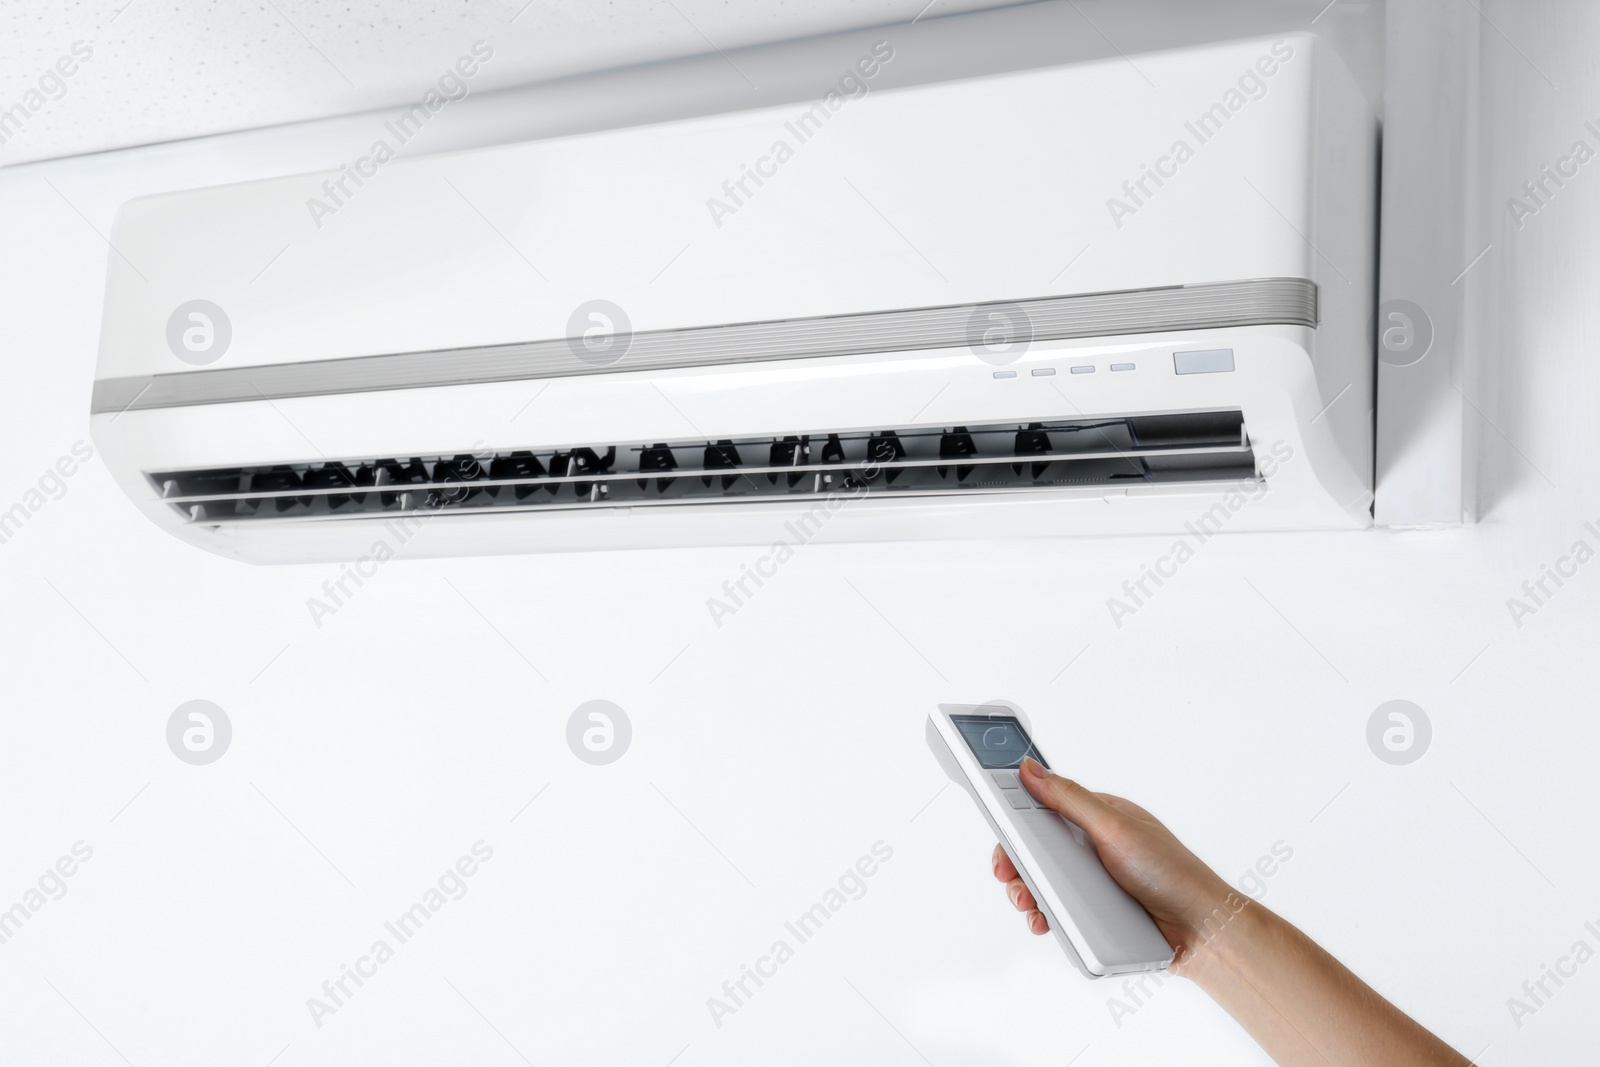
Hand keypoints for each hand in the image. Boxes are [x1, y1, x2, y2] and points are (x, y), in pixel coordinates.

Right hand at [990, 757, 1233, 964]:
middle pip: (1035, 850)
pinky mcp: (1093, 912)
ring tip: (1031, 905)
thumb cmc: (1171, 873)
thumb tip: (1031, 769)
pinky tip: (1045, 922)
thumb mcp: (1114, 827)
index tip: (999, 831)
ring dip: (1028, 893)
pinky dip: (1046, 916)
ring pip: (1043, 883)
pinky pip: (1058, 912)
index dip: (1016, 819)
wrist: (1201, 931)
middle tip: (1010, 876)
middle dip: (1016, 864)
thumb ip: (1068, 798)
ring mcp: (1091, 882)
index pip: (1043, 809)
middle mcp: (1091, 847)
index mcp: (1096, 817)